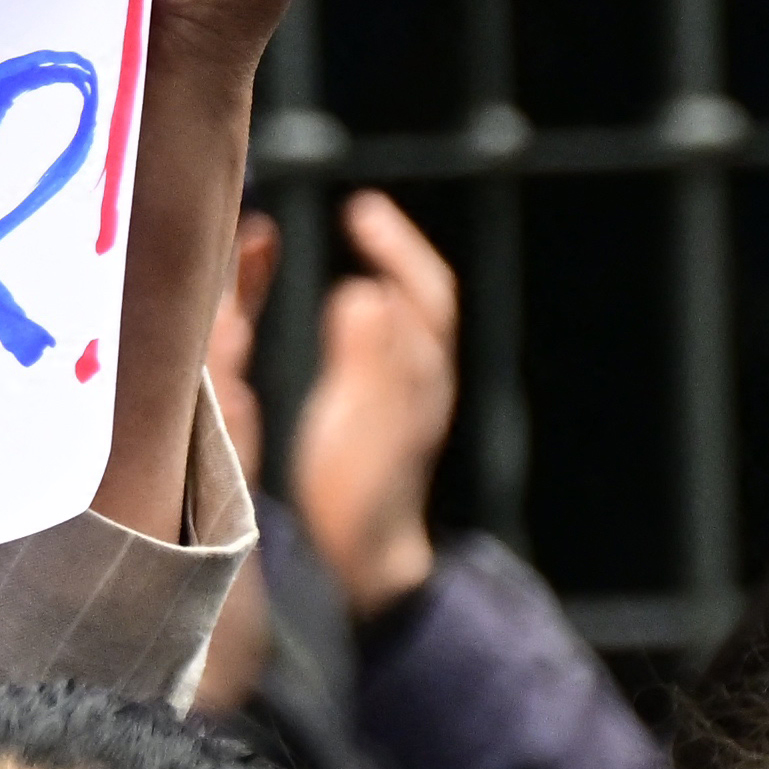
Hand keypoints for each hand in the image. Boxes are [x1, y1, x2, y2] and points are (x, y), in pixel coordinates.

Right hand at [290, 189, 459, 613]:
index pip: (425, 293)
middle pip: (421, 298)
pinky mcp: (388, 413)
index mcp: (420, 375)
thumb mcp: (358, 425)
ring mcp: (408, 398)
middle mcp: (423, 379)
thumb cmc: (360, 498)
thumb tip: (366, 289)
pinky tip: (343, 311)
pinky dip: (371, 310)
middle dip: (395, 250)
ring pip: (406, 318)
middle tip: (361, 214)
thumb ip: (365, 358)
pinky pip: (387, 342)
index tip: (361, 211)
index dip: (397, 247)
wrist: (370, 557)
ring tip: (352, 248)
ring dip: (385, 275)